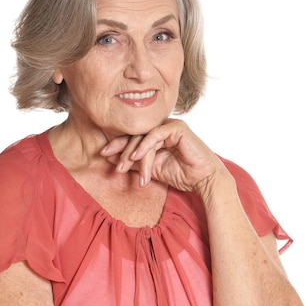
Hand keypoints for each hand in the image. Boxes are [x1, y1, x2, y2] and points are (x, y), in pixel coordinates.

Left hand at [100, 119, 230, 193]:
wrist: (202, 180)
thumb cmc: (181, 175)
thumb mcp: (150, 169)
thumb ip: (132, 163)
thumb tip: (110, 159)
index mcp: (156, 136)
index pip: (132, 137)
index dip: (117, 144)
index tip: (102, 154)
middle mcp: (162, 128)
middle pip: (135, 134)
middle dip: (120, 148)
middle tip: (109, 159)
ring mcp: (170, 126)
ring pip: (144, 136)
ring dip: (132, 152)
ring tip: (123, 166)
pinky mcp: (177, 127)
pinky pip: (155, 134)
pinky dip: (144, 146)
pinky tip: (136, 157)